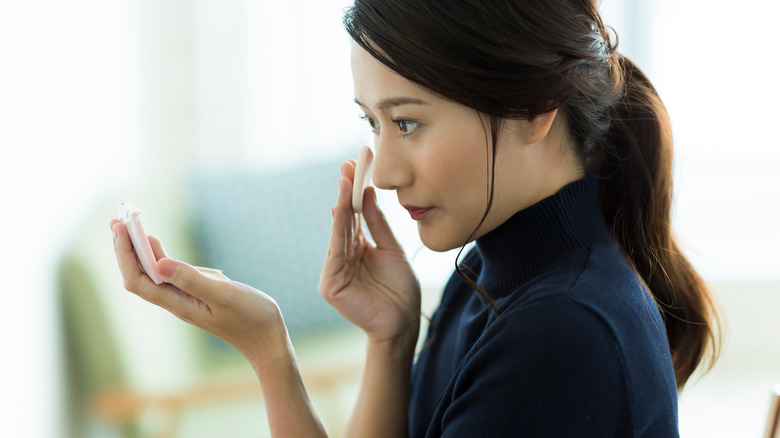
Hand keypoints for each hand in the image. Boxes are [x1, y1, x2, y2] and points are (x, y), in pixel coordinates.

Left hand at [110, 219, 287, 367]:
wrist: (267, 340)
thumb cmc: (250, 318)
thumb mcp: (223, 295)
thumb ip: (192, 280)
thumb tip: (159, 263)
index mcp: (179, 304)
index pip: (139, 280)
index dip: (125, 254)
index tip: (120, 228)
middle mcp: (177, 302)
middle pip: (140, 275)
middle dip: (126, 249)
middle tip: (117, 220)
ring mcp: (186, 299)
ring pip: (152, 274)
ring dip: (139, 251)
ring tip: (129, 226)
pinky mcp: (198, 295)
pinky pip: (170, 274)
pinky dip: (160, 257)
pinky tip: (156, 244)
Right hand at [318, 161, 420, 345]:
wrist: (404, 323)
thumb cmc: (401, 290)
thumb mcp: (393, 250)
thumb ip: (379, 224)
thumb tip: (368, 193)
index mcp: (359, 248)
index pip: (354, 215)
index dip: (354, 191)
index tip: (357, 165)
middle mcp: (344, 256)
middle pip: (344, 219)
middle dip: (345, 192)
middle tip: (348, 166)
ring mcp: (335, 269)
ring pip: (338, 232)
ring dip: (341, 205)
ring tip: (345, 181)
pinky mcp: (330, 284)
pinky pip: (335, 252)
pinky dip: (338, 230)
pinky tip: (341, 209)